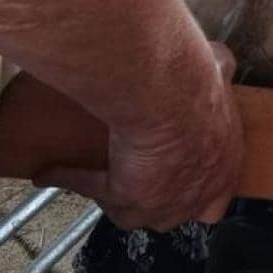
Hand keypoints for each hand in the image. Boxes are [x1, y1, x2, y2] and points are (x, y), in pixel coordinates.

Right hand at [37, 40, 243, 230]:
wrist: (170, 94)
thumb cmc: (198, 80)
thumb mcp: (218, 71)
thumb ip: (219, 71)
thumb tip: (217, 58)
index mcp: (224, 167)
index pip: (213, 200)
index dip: (193, 193)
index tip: (177, 177)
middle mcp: (195, 196)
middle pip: (169, 214)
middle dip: (153, 202)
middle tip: (133, 179)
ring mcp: (161, 204)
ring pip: (130, 213)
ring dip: (112, 199)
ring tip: (94, 180)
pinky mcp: (125, 197)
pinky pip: (91, 190)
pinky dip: (69, 177)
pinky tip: (48, 170)